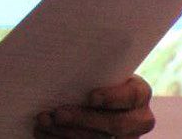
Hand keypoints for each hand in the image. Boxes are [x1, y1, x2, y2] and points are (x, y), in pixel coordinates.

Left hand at [34, 74, 154, 138]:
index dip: (113, 98)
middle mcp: (138, 120)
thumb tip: (66, 51)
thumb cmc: (94, 74)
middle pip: (115, 125)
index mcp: (139, 93)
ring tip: (44, 120)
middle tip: (58, 113)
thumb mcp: (101, 68)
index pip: (132, 95)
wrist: (97, 96)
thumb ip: (92, 66)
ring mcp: (125, 138)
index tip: (91, 97)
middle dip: (84, 119)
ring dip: (67, 132)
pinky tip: (43, 132)